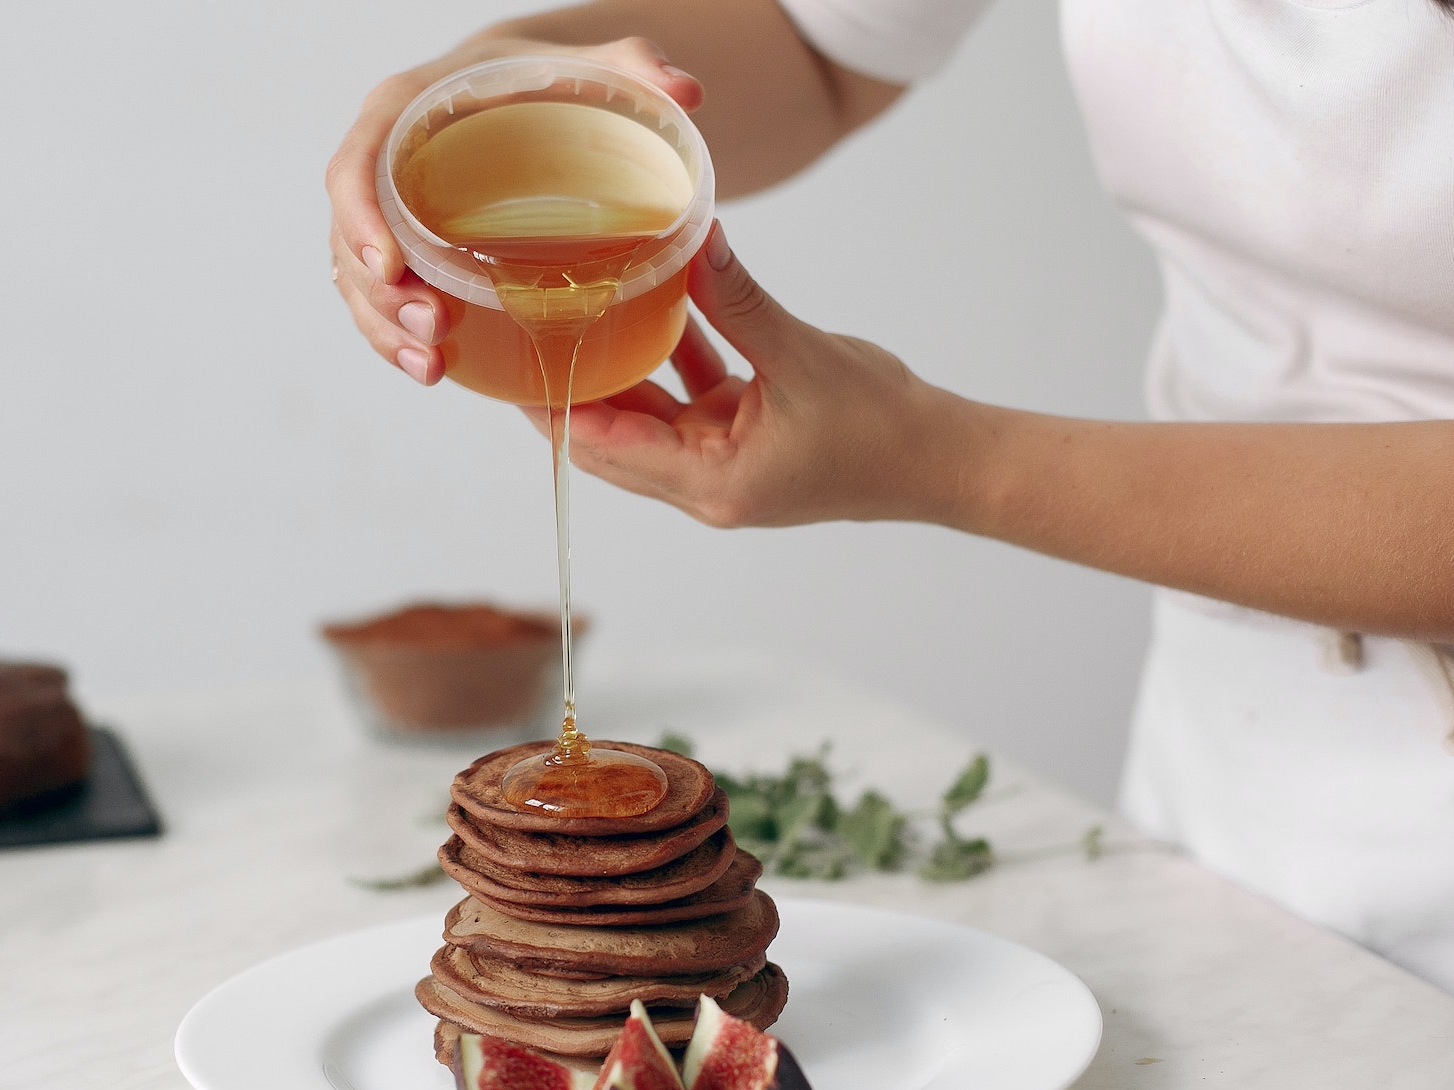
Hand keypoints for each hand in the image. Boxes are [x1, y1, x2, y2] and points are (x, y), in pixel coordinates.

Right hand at [326, 36, 701, 385]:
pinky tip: (435, 370)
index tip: (390, 266)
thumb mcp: (584, 66)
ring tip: (432, 367)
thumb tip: (687, 92)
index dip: (360, 219)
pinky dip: (400, 339)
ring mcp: (386, 215)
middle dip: (380, 295)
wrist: (519, 88)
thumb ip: (631, 68)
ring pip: (358, 284)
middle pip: (348, 239)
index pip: (355, 167)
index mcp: (404, 112)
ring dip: (387, 331)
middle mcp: (381, 164)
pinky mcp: (403, 253)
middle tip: (432, 326)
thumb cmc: (542, 77)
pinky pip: (382, 301)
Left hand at [563, 223, 963, 527]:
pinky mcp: (741, 445)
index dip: (553, 412)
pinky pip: (687, 404)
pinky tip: (652, 312)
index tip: (513, 371)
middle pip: (610, 444)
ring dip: (614, 376)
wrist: (940, 459)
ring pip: (646, 421)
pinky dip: (668, 365)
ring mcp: (722, 468)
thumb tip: (693, 238)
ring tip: (570, 323)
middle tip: (523, 342)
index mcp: (712, 482)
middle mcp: (705, 487)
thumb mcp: (802, 355)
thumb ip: (739, 301)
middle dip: (565, 397)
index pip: (605, 450)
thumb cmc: (881, 426)